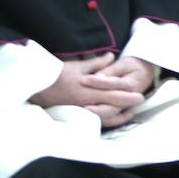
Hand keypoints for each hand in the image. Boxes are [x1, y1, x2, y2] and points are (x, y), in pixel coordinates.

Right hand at [29, 52, 145, 127]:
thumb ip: (97, 63)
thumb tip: (112, 56)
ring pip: (104, 116)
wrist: (38, 88)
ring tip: (129, 113)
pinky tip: (111, 118)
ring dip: (118, 115)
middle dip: (127, 104)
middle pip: (111, 106)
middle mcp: (87, 102)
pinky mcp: (76, 114)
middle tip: (140, 101)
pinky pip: (94, 121)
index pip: (112, 94)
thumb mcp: (78, 66)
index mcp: (89, 90)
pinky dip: (105, 120)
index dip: (127, 95)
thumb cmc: (57, 75)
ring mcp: (82, 110)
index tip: (139, 94)